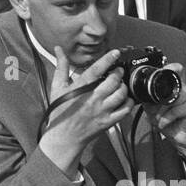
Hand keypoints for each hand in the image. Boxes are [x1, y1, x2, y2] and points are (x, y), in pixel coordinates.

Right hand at [39, 47, 132, 175]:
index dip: (108, 59)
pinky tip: (126, 99)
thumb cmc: (60, 110)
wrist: (64, 135)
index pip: (97, 70)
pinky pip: (125, 110)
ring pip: (121, 94)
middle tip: (118, 71)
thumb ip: (61, 67)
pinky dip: (129, 103)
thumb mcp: (57, 86)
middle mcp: (93, 98)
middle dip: (119, 73)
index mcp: (80, 88)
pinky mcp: (109, 121)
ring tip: (121, 84)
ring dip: (124, 87)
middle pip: (113, 81)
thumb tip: (58, 49)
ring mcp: (102, 110)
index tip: (115, 53)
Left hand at [144, 63, 185, 158]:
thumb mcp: (153, 109)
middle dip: (155, 102)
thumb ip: (147, 99)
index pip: (173, 73)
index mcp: (174, 87)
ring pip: (168, 100)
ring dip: (159, 112)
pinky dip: (165, 119)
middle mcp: (183, 90)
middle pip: (166, 88)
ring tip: (159, 119)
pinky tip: (165, 123)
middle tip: (152, 111)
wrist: (180, 137)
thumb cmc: (169, 122)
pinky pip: (174, 111)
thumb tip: (138, 93)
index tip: (170, 67)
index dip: (171, 67)